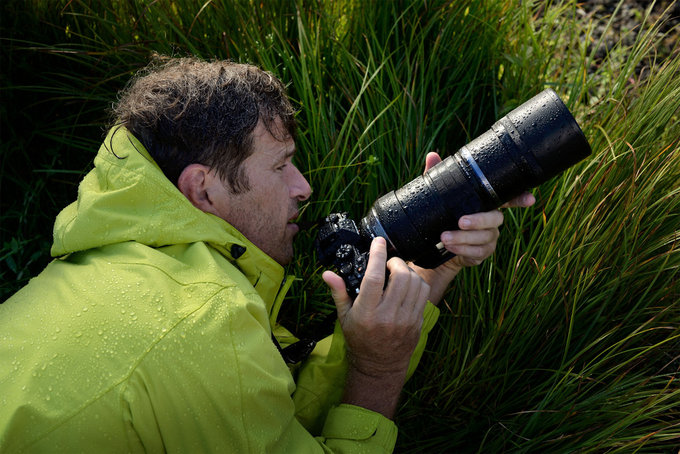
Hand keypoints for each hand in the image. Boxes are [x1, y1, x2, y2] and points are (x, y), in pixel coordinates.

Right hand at [322, 237, 429, 417]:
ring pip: (415, 282)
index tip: (378, 242)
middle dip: (395, 261)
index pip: (374, 277)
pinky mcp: (417, 321)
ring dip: (408, 271)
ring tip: (397, 272)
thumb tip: (327, 273)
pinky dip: (417, 282)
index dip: (377, 255)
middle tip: (388, 262)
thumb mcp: (344, 316)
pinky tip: (407, 284)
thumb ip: (339, 292)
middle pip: (400, 276)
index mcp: (366, 312)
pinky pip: (423, 294)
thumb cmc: (359, 339)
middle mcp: (387, 315)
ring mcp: (405, 319)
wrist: (379, 365)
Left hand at [410, 152, 535, 304]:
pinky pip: (477, 252)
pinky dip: (462, 250)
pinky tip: (450, 247)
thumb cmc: (442, 215)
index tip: (529, 200)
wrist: (435, 245)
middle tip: (461, 221)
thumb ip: (437, 176)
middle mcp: (491, 220)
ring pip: (484, 237)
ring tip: (445, 237)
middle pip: (495, 219)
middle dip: (479, 221)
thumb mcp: (437, 195)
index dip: (520, 198)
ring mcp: (488, 238)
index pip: (506, 198)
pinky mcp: (481, 253)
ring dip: (463, 238)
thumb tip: (432, 156)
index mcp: (485, 204)